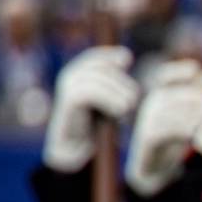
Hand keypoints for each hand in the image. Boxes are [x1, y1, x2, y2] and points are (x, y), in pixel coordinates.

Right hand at [44, 47, 138, 171]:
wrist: (74, 147)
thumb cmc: (95, 123)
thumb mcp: (109, 98)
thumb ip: (115, 80)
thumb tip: (127, 55)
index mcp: (80, 73)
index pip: (97, 56)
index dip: (112, 55)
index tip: (129, 60)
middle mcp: (71, 76)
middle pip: (101, 67)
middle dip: (120, 80)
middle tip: (134, 98)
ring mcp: (68, 87)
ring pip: (97, 79)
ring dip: (117, 92)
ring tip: (129, 107)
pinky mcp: (69, 101)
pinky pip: (90, 92)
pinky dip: (109, 100)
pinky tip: (121, 111)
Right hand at [125, 59, 201, 195]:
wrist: (156, 168)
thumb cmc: (176, 139)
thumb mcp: (188, 117)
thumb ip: (197, 98)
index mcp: (161, 96)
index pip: (165, 76)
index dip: (179, 71)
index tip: (196, 69)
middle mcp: (152, 105)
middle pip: (172, 94)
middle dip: (193, 97)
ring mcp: (147, 121)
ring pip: (169, 111)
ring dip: (190, 114)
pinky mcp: (147, 137)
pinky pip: (164, 129)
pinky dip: (181, 129)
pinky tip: (195, 133)